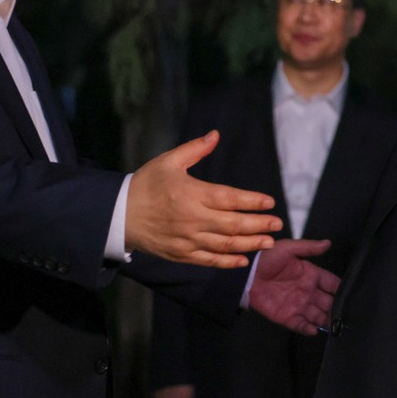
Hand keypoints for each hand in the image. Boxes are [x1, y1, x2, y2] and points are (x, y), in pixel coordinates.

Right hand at [127, 131, 282, 267]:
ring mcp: (188, 239)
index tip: (269, 202)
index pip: (230, 199)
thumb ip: (195, 149)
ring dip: (250, 244)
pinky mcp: (181, 255)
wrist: (119, 215)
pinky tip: (243, 260)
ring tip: (268, 242)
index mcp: (192, 194)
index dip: (252, 201)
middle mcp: (193, 219)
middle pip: (233, 224)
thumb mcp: (168, 161)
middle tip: (277, 224)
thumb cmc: (145, 185)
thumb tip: (216, 134)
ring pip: (225, 245)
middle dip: (259, 224)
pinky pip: (209, 261)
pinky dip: (228, 262)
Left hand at [247, 239, 338, 335]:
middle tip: (347, 316)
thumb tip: (328, 243)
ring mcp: (298, 305)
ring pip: (317, 315)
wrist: (246, 274)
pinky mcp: (286, 316)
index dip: (340, 290)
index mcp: (310, 275)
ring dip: (326, 321)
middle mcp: (307, 291)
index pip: (331, 284)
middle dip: (336, 309)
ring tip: (335, 326)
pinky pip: (300, 325)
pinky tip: (315, 330)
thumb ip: (309, 247)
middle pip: (328, 302)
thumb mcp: (288, 248)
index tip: (350, 296)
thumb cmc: (266, 258)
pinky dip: (308, 329)